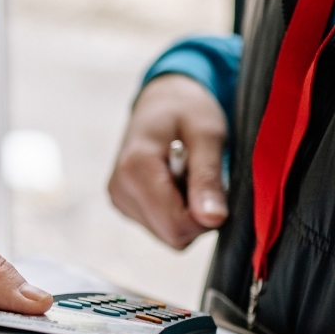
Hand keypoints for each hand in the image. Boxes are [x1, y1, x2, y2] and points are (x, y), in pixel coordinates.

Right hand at [108, 73, 228, 249]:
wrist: (162, 98)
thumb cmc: (188, 108)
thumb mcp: (207, 134)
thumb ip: (208, 178)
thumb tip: (213, 220)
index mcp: (135, 169)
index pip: (177, 226)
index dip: (206, 214)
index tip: (215, 184)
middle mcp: (119, 189)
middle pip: (172, 234)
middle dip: (198, 214)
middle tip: (202, 175)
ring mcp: (119, 199)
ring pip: (169, 234)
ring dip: (188, 212)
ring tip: (187, 174)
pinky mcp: (124, 204)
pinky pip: (161, 226)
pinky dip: (176, 209)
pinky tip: (176, 181)